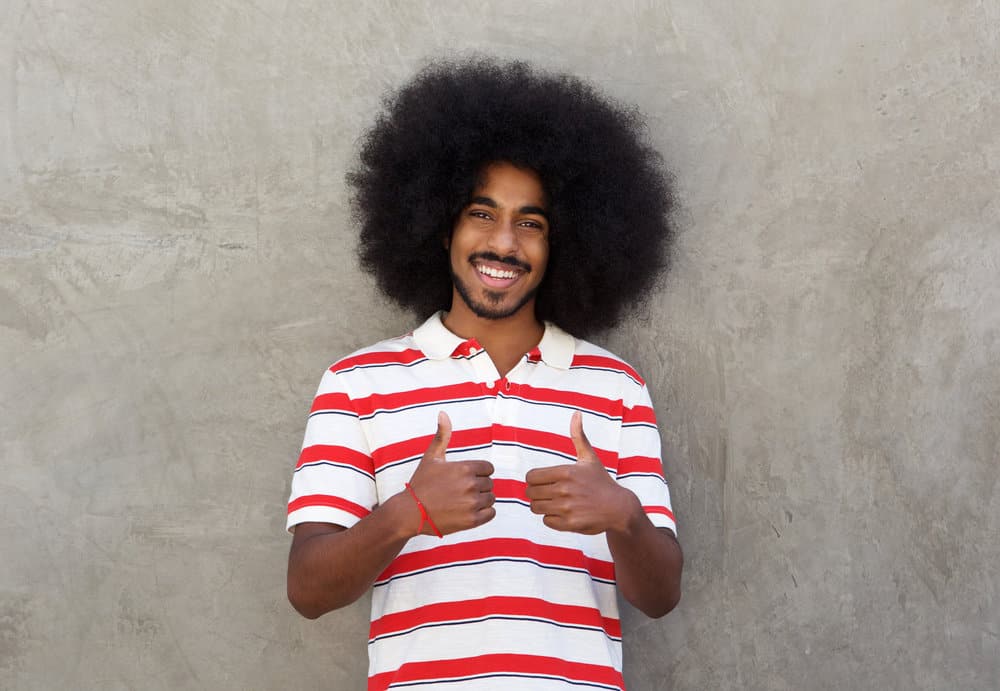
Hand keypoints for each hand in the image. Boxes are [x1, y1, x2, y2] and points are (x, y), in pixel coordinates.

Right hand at [406, 411, 495, 535]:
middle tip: (461, 491)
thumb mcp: (431, 457)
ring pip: (491, 498)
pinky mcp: (472, 520)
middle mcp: (470, 485)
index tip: (464, 478)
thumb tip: (443, 413)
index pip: (488, 468)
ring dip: (481, 500)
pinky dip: (484, 513)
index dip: (478, 472)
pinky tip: (469, 511)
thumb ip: (442, 435)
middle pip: (490, 483)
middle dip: (479, 486)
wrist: (410, 512)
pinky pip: (491, 513)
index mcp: (464, 468)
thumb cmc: (421, 483)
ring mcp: (472, 503)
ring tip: (464, 501)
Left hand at [524, 411, 637, 534]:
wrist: (619, 508)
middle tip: (549, 493)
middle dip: (537, 493)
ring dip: (543, 506)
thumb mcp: (589, 458)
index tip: (545, 482)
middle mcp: (564, 489)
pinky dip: (551, 519)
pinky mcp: (569, 524)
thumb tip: (577, 412)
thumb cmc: (601, 481)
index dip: (535, 480)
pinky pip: (546, 521)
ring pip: (535, 507)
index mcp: (565, 471)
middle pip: (530, 493)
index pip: (531, 477)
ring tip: (555, 503)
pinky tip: (563, 513)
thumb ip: (578, 436)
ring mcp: (566, 507)